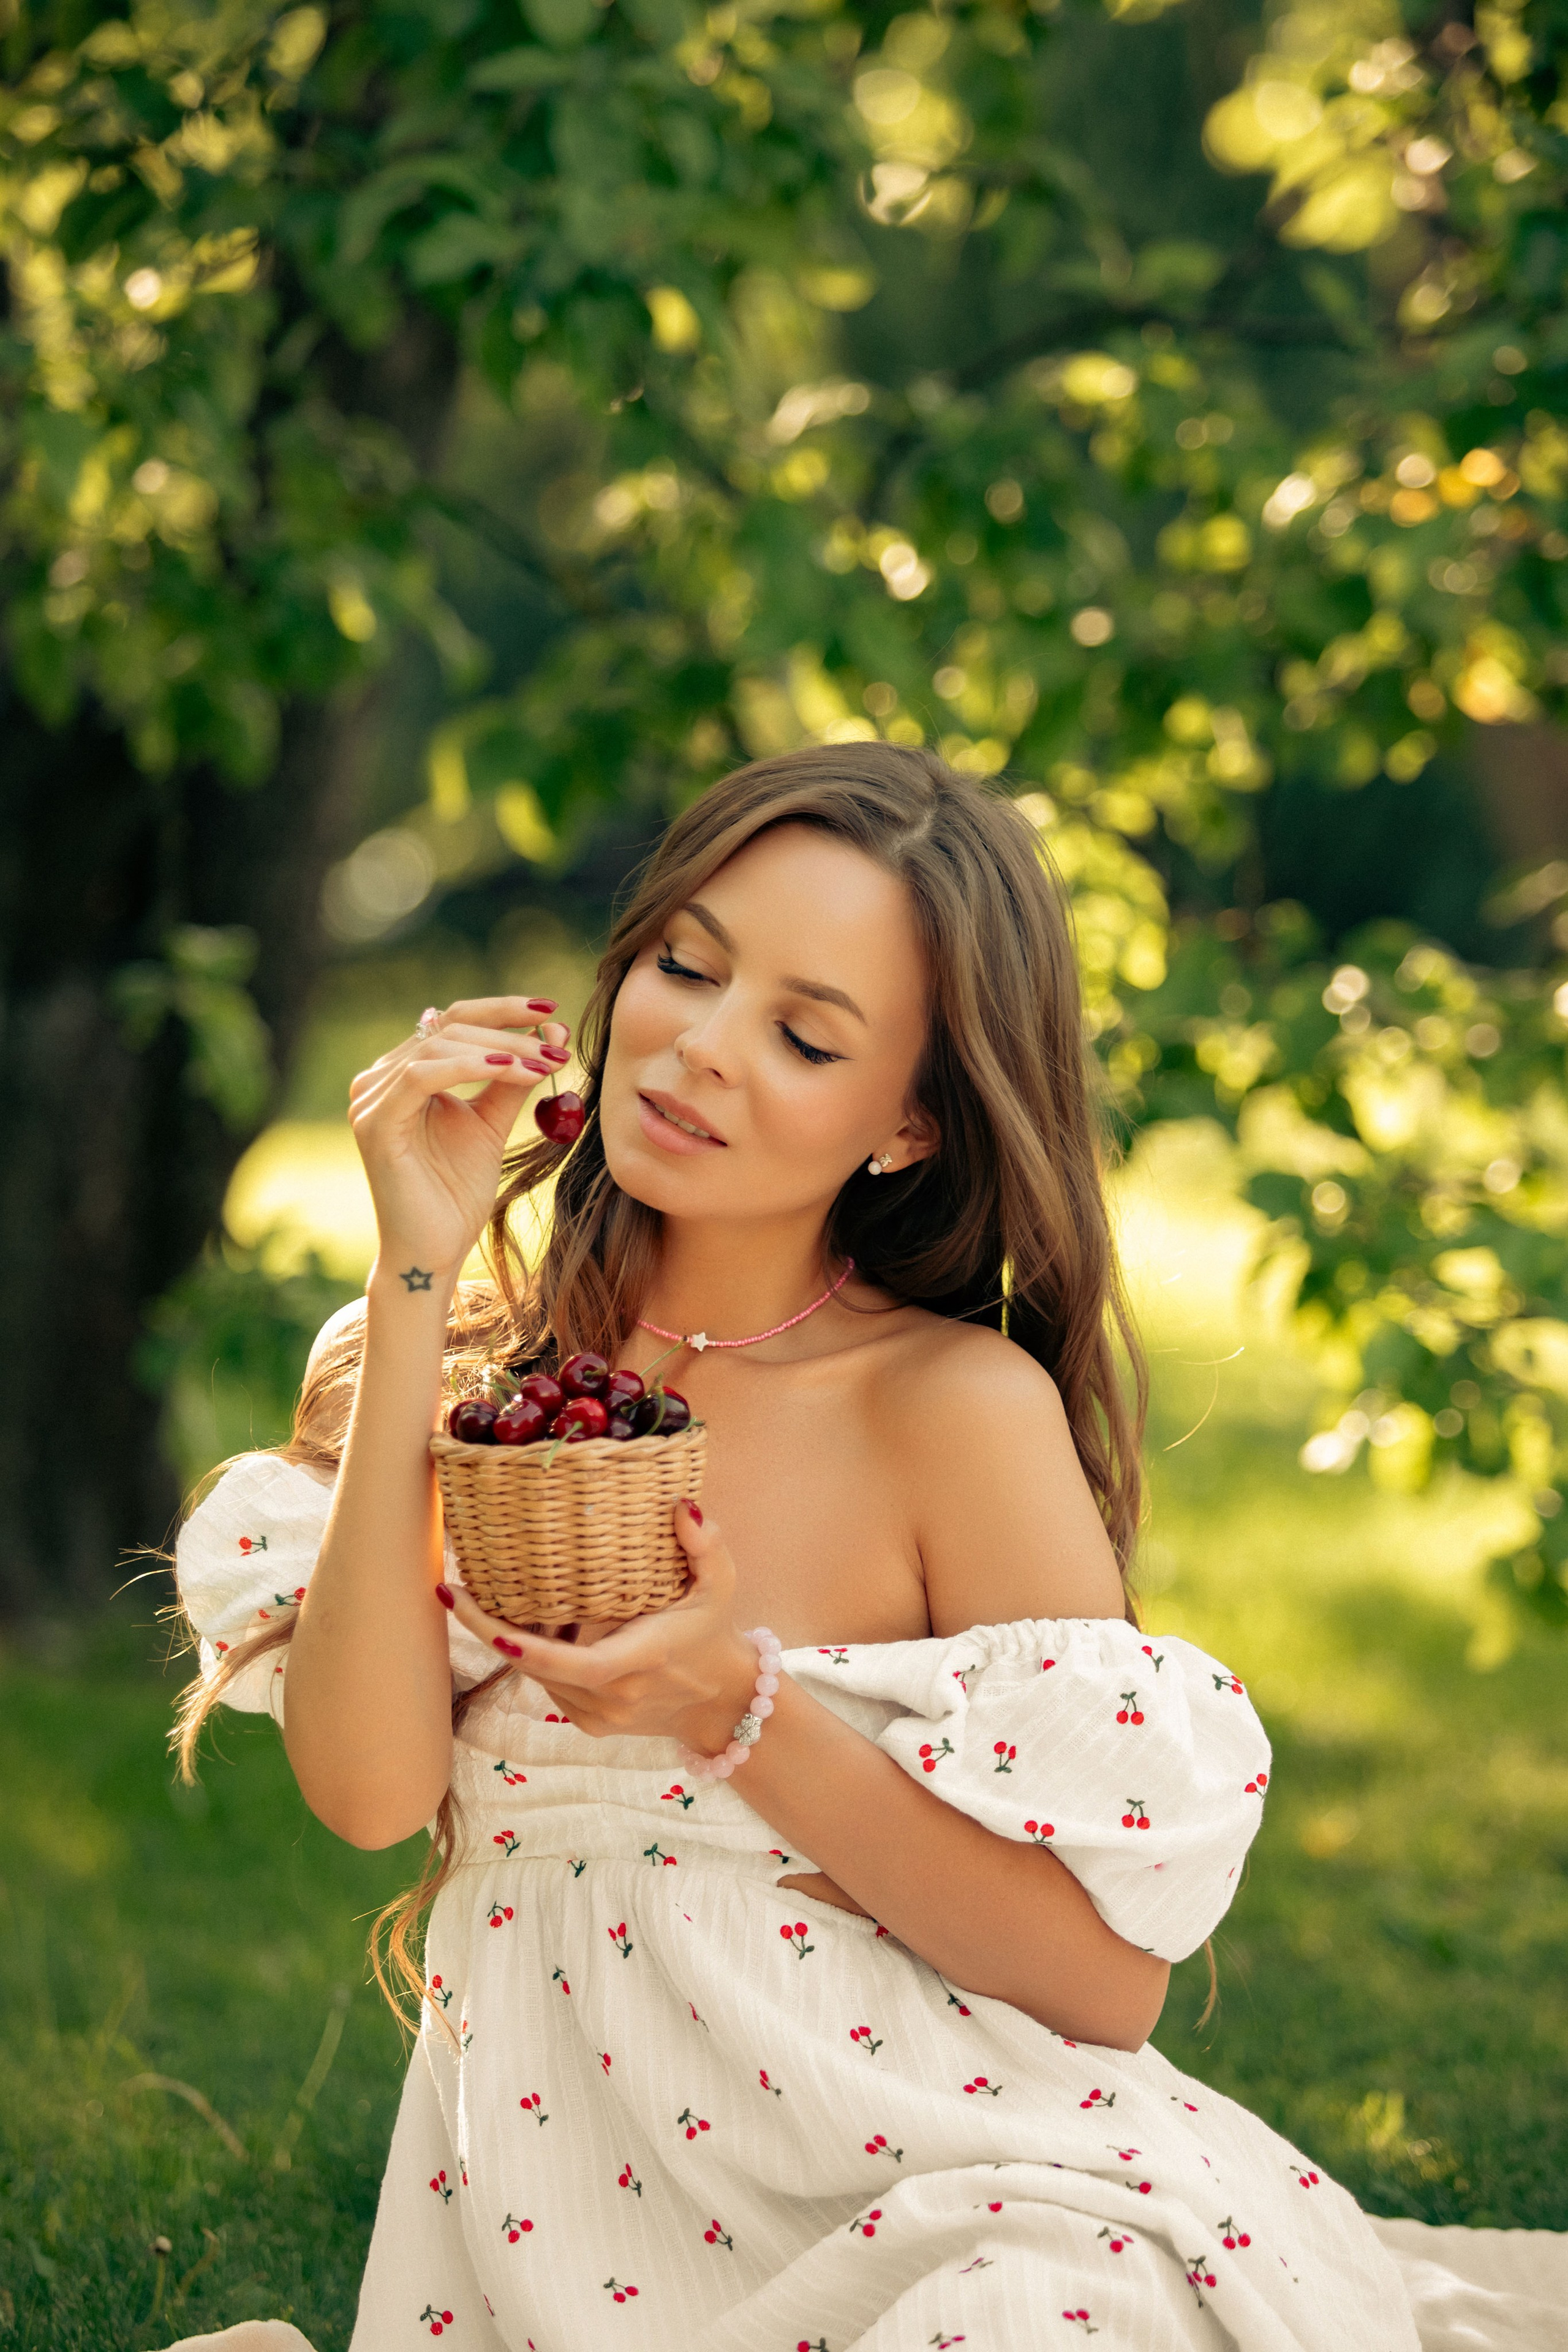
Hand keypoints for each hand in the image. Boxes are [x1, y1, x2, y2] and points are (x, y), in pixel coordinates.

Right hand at [347, 995, 571, 1276]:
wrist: (433, 1250)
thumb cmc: (457, 1193)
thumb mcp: (492, 1124)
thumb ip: (511, 1080)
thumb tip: (550, 1032)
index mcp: (403, 1074)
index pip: (452, 1021)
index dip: (502, 1010)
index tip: (552, 1010)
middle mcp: (379, 1080)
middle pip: (447, 1026)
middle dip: (509, 1029)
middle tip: (559, 1041)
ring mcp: (371, 1100)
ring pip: (437, 1045)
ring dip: (499, 1048)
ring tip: (545, 1062)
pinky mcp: (374, 1123)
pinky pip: (420, 1076)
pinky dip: (470, 1066)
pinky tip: (512, 1070)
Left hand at [443, 1503, 758, 1749]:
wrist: (722, 1703)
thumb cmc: (715, 1633)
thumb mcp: (721, 1583)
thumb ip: (706, 1544)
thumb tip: (681, 1507)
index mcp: (643, 1657)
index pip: (573, 1662)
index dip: (518, 1642)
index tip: (470, 1609)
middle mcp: (617, 1695)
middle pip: (537, 1665)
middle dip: (495, 1629)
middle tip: (460, 1589)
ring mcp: (602, 1716)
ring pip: (539, 1676)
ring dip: (519, 1642)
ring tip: (510, 1600)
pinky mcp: (592, 1725)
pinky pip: (551, 1687)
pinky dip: (540, 1660)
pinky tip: (548, 1630)